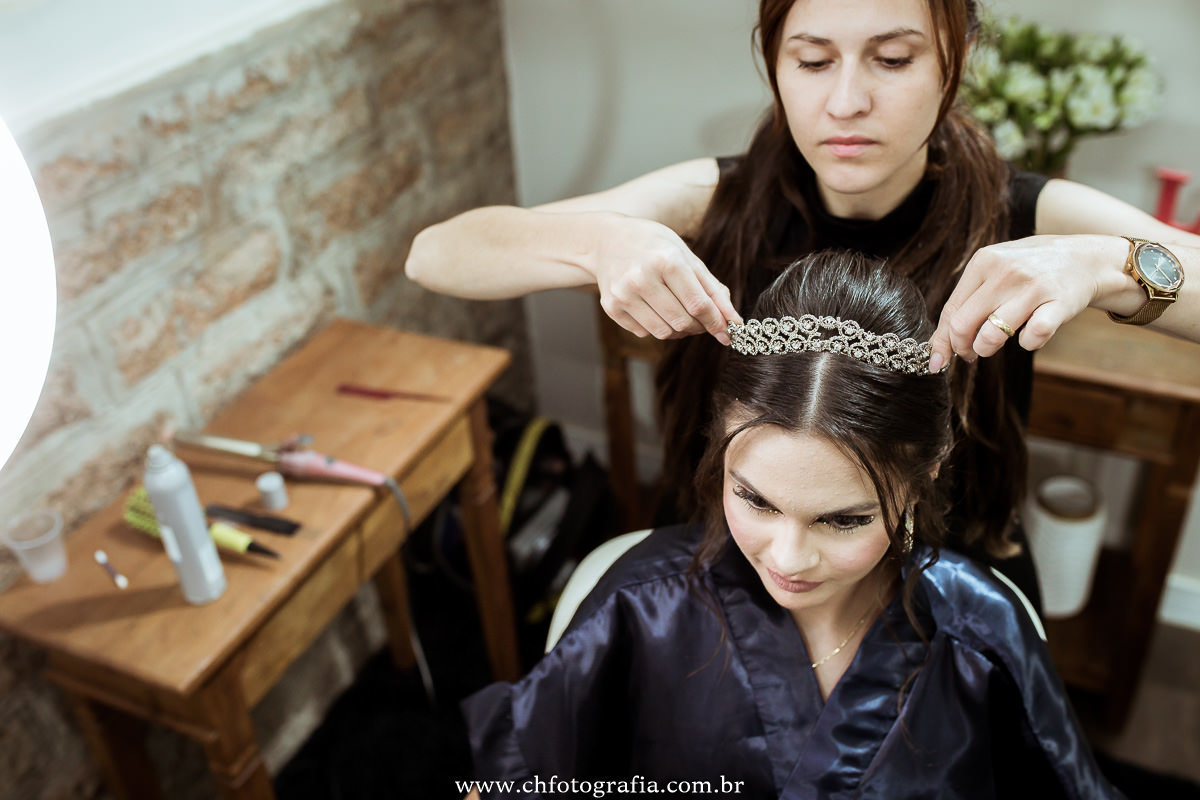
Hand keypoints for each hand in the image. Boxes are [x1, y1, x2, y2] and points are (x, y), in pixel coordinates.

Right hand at [591, 214, 741, 344]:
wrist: (607, 240)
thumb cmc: (653, 245)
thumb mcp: (686, 256)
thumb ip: (712, 288)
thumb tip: (733, 320)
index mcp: (666, 260)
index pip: (698, 304)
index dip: (716, 323)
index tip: (727, 333)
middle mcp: (642, 277)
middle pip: (682, 322)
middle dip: (698, 326)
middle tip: (702, 319)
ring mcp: (623, 294)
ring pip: (664, 332)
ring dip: (679, 330)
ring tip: (680, 313)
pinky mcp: (611, 307)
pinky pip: (644, 332)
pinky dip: (657, 326)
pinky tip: (655, 309)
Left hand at [928, 235, 1126, 369]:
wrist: (1085, 258)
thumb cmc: (1031, 270)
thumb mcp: (995, 272)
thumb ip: (967, 301)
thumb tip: (937, 345)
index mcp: (984, 261)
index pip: (951, 310)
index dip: (943, 341)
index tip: (941, 359)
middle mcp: (1005, 272)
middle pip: (963, 325)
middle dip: (962, 348)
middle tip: (970, 353)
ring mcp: (1033, 287)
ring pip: (991, 335)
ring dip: (987, 349)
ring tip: (992, 345)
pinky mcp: (1059, 303)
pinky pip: (1032, 338)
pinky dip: (1027, 344)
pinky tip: (1029, 336)